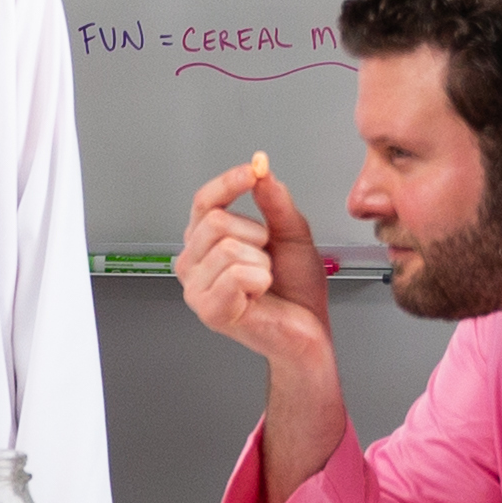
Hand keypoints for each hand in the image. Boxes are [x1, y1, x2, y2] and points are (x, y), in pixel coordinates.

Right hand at [178, 161, 334, 369]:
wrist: (307, 330)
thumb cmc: (295, 289)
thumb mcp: (291, 233)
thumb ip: (275, 202)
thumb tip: (261, 171)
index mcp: (206, 242)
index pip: (204, 202)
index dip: (227, 183)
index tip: (252, 172)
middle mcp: (194, 263)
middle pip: (215, 221)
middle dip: (256, 235)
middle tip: (266, 260)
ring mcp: (197, 289)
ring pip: (227, 248)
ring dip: (261, 263)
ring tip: (263, 281)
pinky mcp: (209, 311)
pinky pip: (236, 275)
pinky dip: (260, 281)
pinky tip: (259, 295)